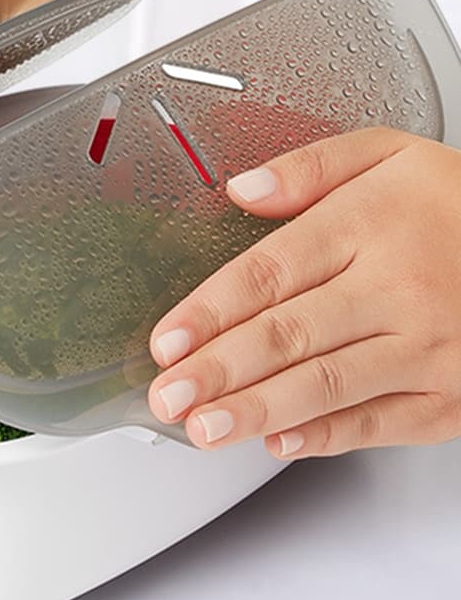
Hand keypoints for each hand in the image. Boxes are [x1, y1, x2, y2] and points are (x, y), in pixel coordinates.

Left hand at [147, 127, 460, 459]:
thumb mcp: (393, 154)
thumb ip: (312, 166)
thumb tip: (240, 188)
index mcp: (369, 225)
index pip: (268, 273)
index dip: (209, 312)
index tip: (166, 341)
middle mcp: (396, 289)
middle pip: (288, 335)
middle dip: (218, 371)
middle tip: (167, 396)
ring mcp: (426, 348)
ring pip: (326, 384)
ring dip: (257, 410)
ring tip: (202, 429)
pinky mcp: (450, 396)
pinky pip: (379, 422)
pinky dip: (327, 437)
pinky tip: (279, 444)